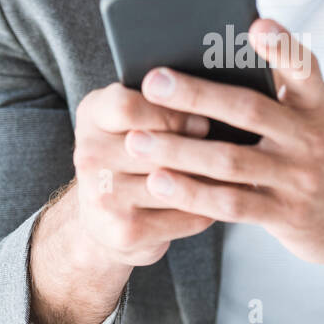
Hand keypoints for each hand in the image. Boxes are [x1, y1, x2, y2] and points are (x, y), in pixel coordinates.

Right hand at [68, 81, 218, 266]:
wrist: (104, 218)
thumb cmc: (132, 156)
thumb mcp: (133, 119)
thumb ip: (162, 102)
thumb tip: (218, 93)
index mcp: (93, 115)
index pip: (128, 105)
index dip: (172, 112)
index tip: (202, 119)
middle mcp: (88, 155)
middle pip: (157, 145)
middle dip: (199, 148)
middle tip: (231, 150)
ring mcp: (103, 196)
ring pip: (175, 182)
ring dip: (211, 179)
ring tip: (235, 174)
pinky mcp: (124, 231)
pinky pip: (183, 215)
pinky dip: (207, 208)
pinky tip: (219, 201)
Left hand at [129, 18, 323, 279]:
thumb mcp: (323, 117)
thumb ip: (285, 91)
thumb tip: (227, 55)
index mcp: (320, 105)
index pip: (304, 68)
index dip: (281, 46)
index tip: (255, 23)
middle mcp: (311, 138)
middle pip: (249, 111)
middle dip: (196, 95)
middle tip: (153, 81)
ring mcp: (298, 178)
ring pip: (231, 161)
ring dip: (179, 150)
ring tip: (137, 140)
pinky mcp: (286, 215)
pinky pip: (232, 204)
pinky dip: (193, 194)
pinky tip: (161, 184)